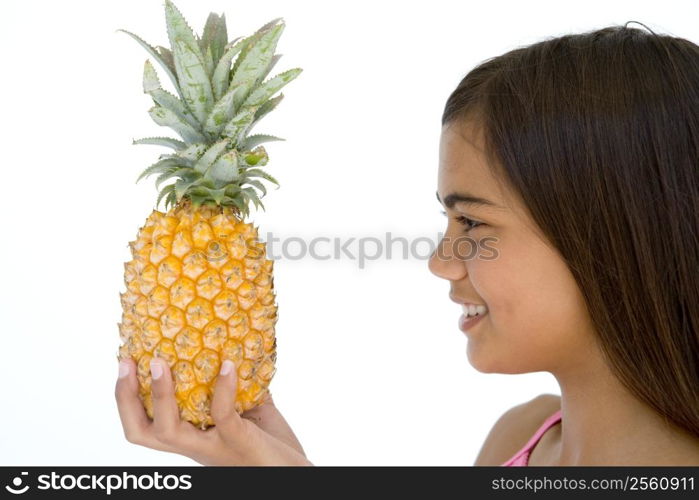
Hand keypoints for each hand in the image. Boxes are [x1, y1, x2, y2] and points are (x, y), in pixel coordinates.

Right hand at [115, 357, 311, 465]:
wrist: (294, 475)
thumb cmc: (271, 446)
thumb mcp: (247, 412)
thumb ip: (235, 389)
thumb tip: (230, 348)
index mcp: (191, 439)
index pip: (144, 426)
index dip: (126, 399)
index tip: (124, 363)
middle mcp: (194, 447)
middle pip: (141, 433)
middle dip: (126, 398)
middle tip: (127, 362)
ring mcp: (213, 447)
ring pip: (168, 429)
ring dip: (160, 395)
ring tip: (161, 362)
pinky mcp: (237, 442)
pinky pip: (222, 414)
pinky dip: (223, 388)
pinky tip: (228, 365)